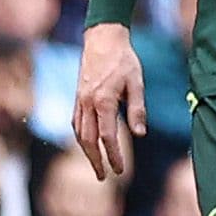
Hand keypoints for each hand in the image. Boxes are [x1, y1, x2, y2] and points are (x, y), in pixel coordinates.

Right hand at [72, 22, 147, 182]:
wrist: (102, 39)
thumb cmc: (124, 60)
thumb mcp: (137, 83)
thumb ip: (137, 109)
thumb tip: (139, 134)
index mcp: (103, 101)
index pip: (107, 137)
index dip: (114, 155)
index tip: (120, 170)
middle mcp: (87, 104)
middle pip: (88, 140)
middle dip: (96, 161)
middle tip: (104, 177)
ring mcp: (79, 101)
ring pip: (79, 133)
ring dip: (87, 152)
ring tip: (96, 165)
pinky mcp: (77, 97)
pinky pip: (75, 123)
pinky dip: (81, 137)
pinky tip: (87, 144)